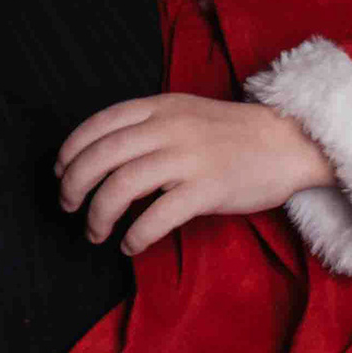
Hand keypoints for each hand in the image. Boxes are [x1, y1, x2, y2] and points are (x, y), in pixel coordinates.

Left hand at [56, 95, 332, 248]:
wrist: (291, 143)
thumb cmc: (236, 135)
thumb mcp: (187, 113)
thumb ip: (149, 126)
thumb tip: (104, 155)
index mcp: (161, 107)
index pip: (99, 124)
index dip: (71, 151)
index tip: (61, 172)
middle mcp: (170, 128)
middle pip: (101, 157)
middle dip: (74, 186)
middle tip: (69, 208)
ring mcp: (189, 157)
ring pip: (121, 187)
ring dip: (98, 215)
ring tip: (95, 232)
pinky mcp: (208, 188)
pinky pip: (157, 216)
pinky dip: (135, 235)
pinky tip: (130, 244)